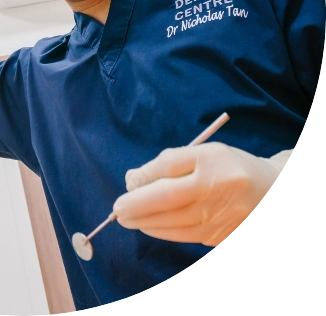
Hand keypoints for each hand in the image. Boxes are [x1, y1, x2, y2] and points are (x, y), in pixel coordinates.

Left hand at [112, 143, 290, 245]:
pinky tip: (150, 226)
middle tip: (117, 212)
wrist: (272, 192)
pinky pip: (186, 236)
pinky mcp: (222, 238)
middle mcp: (216, 196)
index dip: (143, 187)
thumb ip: (166, 163)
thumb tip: (133, 179)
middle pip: (169, 205)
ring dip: (147, 224)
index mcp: (211, 168)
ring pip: (175, 226)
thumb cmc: (228, 166)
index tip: (123, 192)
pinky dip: (164, 232)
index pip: (169, 176)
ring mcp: (220, 221)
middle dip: (138, 210)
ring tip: (128, 219)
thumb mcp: (201, 153)